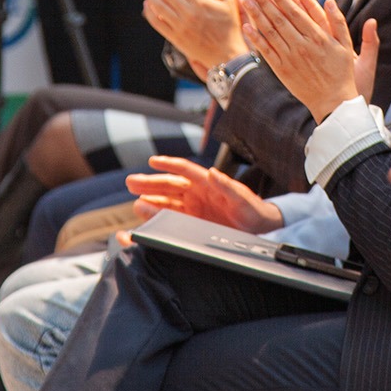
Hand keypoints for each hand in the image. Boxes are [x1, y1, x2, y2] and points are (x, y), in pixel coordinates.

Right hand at [127, 154, 284, 233]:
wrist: (259, 229)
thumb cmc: (253, 210)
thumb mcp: (242, 198)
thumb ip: (227, 186)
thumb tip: (213, 173)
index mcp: (208, 183)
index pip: (185, 170)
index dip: (169, 164)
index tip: (153, 161)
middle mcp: (197, 193)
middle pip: (169, 185)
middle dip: (150, 183)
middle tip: (131, 182)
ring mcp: (192, 208)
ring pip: (166, 201)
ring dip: (150, 201)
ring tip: (136, 202)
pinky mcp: (190, 223)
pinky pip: (169, 218)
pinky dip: (156, 218)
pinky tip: (145, 217)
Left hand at [143, 0, 247, 71]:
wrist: (227, 54)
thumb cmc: (229, 26)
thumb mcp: (229, 2)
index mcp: (202, 2)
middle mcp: (189, 13)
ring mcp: (180, 26)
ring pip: (158, 5)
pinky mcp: (175, 38)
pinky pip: (156, 23)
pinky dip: (149, 12)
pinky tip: (147, 5)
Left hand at [240, 0, 369, 122]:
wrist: (333, 101)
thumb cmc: (341, 72)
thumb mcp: (346, 45)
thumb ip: (338, 22)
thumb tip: (330, 0)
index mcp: (317, 37)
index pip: (295, 13)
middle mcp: (301, 45)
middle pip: (279, 19)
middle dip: (265, 2)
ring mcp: (290, 58)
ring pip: (270, 32)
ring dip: (257, 15)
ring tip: (247, 1)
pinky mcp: (282, 70)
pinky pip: (266, 51)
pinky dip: (256, 38)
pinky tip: (247, 26)